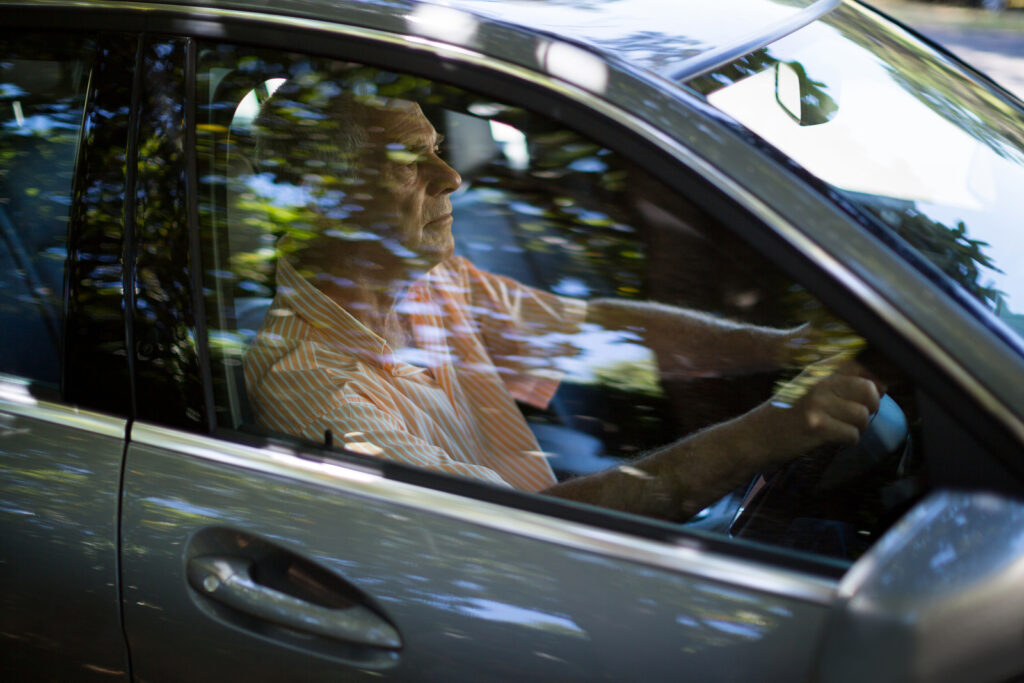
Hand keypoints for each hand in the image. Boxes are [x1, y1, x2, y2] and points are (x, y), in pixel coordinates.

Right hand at [766, 355, 883, 458]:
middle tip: (857, 416)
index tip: (872, 394)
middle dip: (870, 407)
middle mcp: (818, 382)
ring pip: (863, 416)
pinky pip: (853, 435)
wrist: (754, 436)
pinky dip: (848, 441)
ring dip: (858, 427)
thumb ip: (839, 382)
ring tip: (840, 429)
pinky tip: (833, 439)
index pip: (861, 366)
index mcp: (818, 369)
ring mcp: (817, 404)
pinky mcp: (817, 426)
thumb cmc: (785, 414)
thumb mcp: (807, 387)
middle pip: (869, 390)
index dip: (874, 382)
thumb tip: (883, 386)